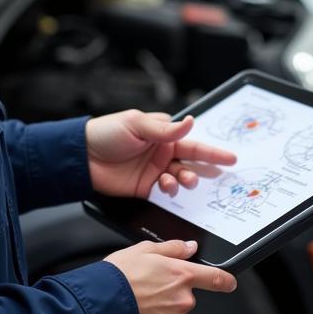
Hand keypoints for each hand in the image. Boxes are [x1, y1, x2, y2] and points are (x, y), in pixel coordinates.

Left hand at [86, 109, 236, 198]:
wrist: (82, 158)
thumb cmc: (107, 133)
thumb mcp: (137, 124)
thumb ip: (166, 129)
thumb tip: (191, 122)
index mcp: (163, 133)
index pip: (192, 141)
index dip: (212, 151)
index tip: (230, 158)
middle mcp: (162, 152)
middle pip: (191, 161)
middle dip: (205, 168)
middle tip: (216, 174)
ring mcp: (155, 170)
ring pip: (181, 177)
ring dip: (186, 180)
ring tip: (183, 181)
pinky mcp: (145, 187)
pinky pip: (166, 191)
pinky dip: (171, 191)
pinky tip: (166, 186)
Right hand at [105, 239, 236, 313]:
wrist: (100, 308)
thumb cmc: (119, 277)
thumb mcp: (144, 250)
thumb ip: (172, 248)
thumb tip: (189, 247)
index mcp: (181, 275)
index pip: (215, 278)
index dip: (225, 280)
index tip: (229, 282)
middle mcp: (182, 299)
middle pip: (186, 296)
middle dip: (172, 293)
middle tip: (149, 288)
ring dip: (162, 310)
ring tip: (139, 303)